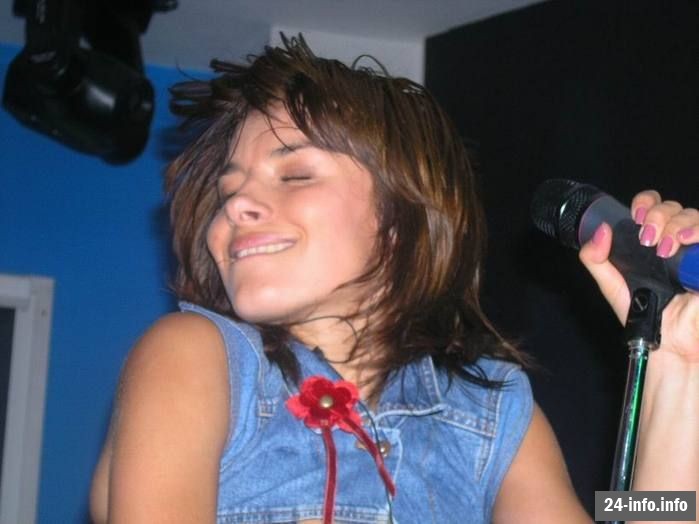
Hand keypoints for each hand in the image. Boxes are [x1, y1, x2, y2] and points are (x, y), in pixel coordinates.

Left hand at [579, 190, 698, 362]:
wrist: (670, 344)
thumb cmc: (646, 317)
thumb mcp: (613, 286)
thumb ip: (597, 260)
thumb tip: (600, 230)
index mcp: (653, 242)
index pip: (654, 206)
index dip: (646, 203)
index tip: (635, 217)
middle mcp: (677, 242)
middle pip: (674, 208)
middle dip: (658, 216)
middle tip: (648, 239)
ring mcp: (695, 252)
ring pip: (694, 216)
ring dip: (677, 225)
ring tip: (665, 248)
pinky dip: (698, 231)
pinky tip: (687, 240)